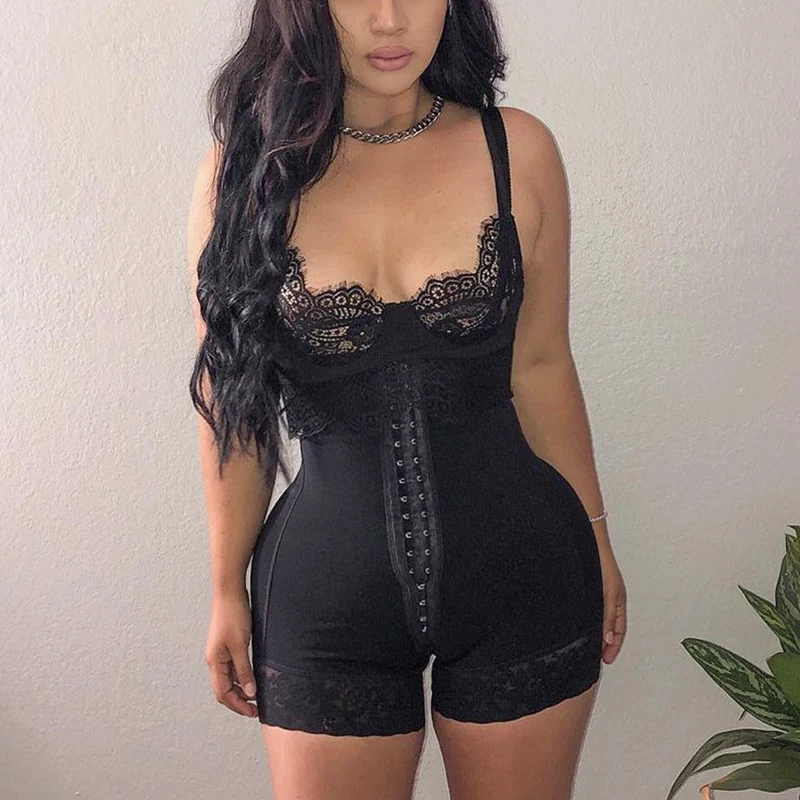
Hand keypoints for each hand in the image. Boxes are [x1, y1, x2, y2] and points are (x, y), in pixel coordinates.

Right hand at [205, 589, 258, 718]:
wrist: (229, 593)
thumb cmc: (233, 616)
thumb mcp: (241, 645)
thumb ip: (244, 670)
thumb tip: (250, 692)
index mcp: (214, 662)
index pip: (223, 693)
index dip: (237, 705)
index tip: (252, 712)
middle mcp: (214, 660)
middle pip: (223, 690)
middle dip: (238, 701)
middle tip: (255, 709)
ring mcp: (219, 653)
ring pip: (227, 680)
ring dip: (240, 690)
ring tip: (255, 696)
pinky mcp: (226, 646)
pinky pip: (231, 668)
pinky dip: (241, 677)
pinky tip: (252, 678)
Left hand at [597, 541, 626, 664]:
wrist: (587, 540)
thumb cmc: (601, 563)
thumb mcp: (608, 593)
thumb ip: (607, 616)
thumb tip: (608, 640)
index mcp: (617, 601)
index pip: (618, 630)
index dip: (613, 646)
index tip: (606, 660)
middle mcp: (608, 599)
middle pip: (609, 627)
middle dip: (605, 644)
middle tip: (596, 659)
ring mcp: (598, 594)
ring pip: (598, 619)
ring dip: (595, 634)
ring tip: (587, 648)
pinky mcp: (586, 589)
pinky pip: (590, 610)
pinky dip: (588, 621)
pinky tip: (578, 626)